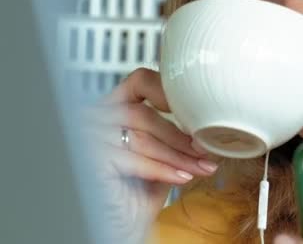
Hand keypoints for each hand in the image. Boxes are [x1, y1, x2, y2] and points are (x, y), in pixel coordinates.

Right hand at [83, 68, 218, 242]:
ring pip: (142, 138)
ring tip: (201, 168)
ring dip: (177, 156)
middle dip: (180, 137)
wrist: (122, 225)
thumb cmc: (140, 189)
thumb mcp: (163, 154)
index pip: (141, 81)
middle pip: (144, 115)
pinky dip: (162, 170)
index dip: (168, 91)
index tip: (195, 110)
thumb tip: (208, 123)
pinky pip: (132, 160)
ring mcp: (88, 137)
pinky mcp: (88, 159)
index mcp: (115, 106)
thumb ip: (176, 132)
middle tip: (206, 152)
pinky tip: (181, 178)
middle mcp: (96, 116)